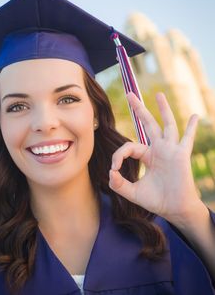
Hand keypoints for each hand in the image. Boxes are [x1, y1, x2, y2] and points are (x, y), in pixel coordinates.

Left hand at [109, 92, 200, 224]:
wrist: (174, 210)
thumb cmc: (156, 201)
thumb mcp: (133, 193)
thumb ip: (119, 185)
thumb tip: (110, 174)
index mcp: (147, 156)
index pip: (129, 146)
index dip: (118, 155)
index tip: (114, 169)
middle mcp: (158, 149)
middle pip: (148, 124)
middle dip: (139, 109)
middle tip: (129, 95)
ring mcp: (170, 150)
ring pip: (167, 125)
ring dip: (163, 109)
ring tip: (158, 94)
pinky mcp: (181, 155)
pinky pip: (187, 139)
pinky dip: (191, 128)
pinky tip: (195, 116)